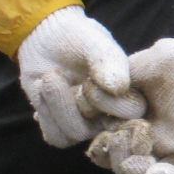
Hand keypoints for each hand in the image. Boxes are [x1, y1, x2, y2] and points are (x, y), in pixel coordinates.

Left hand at [16, 5, 145, 146]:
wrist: (47, 37)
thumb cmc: (78, 38)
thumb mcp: (95, 43)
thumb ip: (109, 62)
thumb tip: (118, 88)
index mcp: (130, 91)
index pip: (132, 113)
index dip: (109, 103)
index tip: (89, 80)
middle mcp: (112, 113)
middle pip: (101, 129)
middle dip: (77, 101)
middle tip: (58, 74)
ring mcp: (87, 124)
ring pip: (74, 134)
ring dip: (55, 104)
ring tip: (48, 77)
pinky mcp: (62, 128)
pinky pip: (56, 137)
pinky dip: (44, 112)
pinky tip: (41, 89)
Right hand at [85, 4, 173, 173]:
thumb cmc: (169, 61)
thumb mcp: (131, 73)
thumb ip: (106, 90)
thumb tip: (84, 103)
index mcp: (133, 132)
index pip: (110, 156)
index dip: (102, 153)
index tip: (101, 139)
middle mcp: (155, 148)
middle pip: (130, 173)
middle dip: (119, 164)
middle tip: (120, 140)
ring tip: (134, 164)